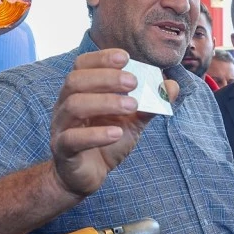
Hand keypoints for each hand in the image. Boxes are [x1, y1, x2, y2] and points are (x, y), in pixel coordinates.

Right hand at [50, 49, 179, 196]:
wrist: (88, 176)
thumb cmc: (106, 142)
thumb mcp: (132, 122)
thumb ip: (149, 104)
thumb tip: (172, 86)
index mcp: (80, 92)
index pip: (82, 65)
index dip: (101, 58)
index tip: (125, 57)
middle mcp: (65, 105)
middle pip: (76, 81)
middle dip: (106, 78)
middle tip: (133, 82)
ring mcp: (61, 127)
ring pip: (74, 106)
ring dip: (105, 102)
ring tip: (131, 106)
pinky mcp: (63, 151)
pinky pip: (72, 139)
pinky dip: (96, 134)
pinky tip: (117, 133)